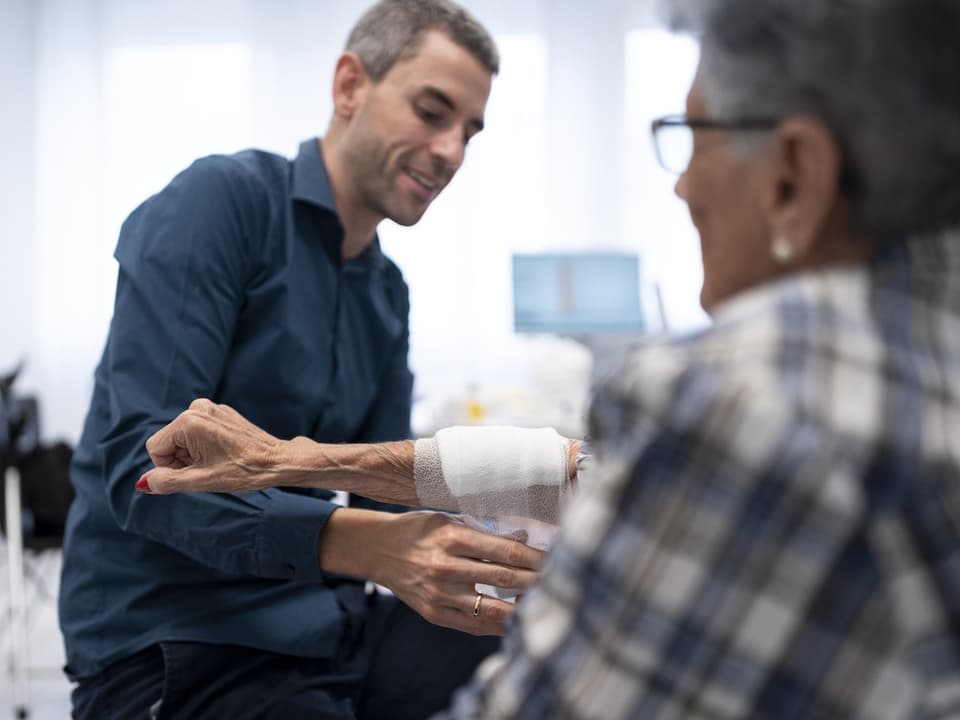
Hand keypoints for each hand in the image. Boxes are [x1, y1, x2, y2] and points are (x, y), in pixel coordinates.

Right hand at [140, 398, 288, 493]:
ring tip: (218, 462)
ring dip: (193, 454)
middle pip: (169, 441)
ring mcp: (212, 408)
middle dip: (182, 460)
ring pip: (184, 438)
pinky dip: (205, 446)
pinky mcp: (222, 413)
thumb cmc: (243, 471)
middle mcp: (198, 408)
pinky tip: (224, 454)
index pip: (155, 448)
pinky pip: (199, 431)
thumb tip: (143, 483)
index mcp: (189, 421)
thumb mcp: (201, 481)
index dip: (169, 467)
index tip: (193, 472)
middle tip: (208, 469)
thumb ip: (167, 481)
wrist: (278, 461)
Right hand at [324, 510, 545, 635]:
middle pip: (506, 579)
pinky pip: (475, 625)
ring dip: (523, 609)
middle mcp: (447, 567)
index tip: (559, 557)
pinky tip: (517, 620)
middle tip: (565, 580)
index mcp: (454, 537)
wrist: (377, 549)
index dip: (537, 557)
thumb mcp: (449, 519)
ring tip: (546, 605)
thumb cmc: (419, 530)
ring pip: (494, 609)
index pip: (507, 551)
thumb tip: (525, 536)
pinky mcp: (434, 614)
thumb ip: (485, 529)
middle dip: (539, 581)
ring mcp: (440, 594)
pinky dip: (499, 625)